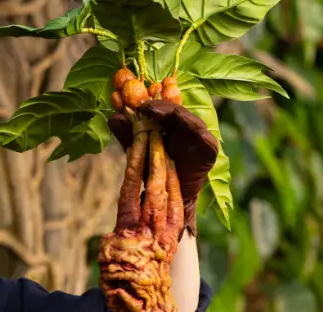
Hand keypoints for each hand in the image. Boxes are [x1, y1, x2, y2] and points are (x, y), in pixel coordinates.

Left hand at [108, 100, 218, 236]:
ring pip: (189, 120)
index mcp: (171, 124)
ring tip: (157, 111)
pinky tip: (186, 122)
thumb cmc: (155, 172)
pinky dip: (196, 129)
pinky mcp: (209, 150)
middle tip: (144, 106)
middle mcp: (186, 127)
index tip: (133, 103)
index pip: (162, 107)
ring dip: (174, 113)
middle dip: (160, 106)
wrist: (170, 198)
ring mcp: (200, 137)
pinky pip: (206, 138)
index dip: (149, 102)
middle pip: (176, 110)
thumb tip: (113, 117)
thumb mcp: (139, 151)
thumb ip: (128, 135)